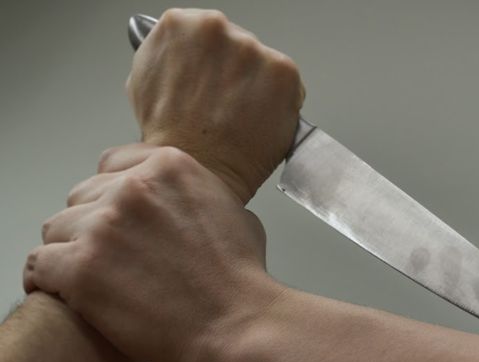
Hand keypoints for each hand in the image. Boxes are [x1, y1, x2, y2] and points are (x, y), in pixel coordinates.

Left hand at [23, 144, 285, 361]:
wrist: (236, 326)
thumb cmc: (241, 279)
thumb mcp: (234, 211)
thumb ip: (195, 196)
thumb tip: (181, 206)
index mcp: (169, 167)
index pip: (111, 165)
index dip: (112, 195)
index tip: (116, 217)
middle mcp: (132, 187)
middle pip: (82, 196)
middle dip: (93, 224)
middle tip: (113, 257)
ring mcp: (103, 226)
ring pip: (56, 229)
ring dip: (71, 252)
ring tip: (95, 281)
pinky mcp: (80, 268)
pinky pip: (39, 265)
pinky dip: (48, 281)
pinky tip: (67, 293)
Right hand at [128, 8, 304, 202]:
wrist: (199, 173)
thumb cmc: (172, 140)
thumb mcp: (144, 83)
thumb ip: (166, 55)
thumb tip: (179, 50)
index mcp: (182, 25)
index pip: (207, 31)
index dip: (211, 61)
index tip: (212, 78)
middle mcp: (218, 30)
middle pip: (238, 45)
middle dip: (236, 73)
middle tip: (224, 105)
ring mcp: (253, 50)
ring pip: (263, 65)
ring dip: (258, 88)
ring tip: (239, 117)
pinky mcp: (283, 73)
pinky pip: (289, 85)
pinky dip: (280, 104)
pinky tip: (259, 121)